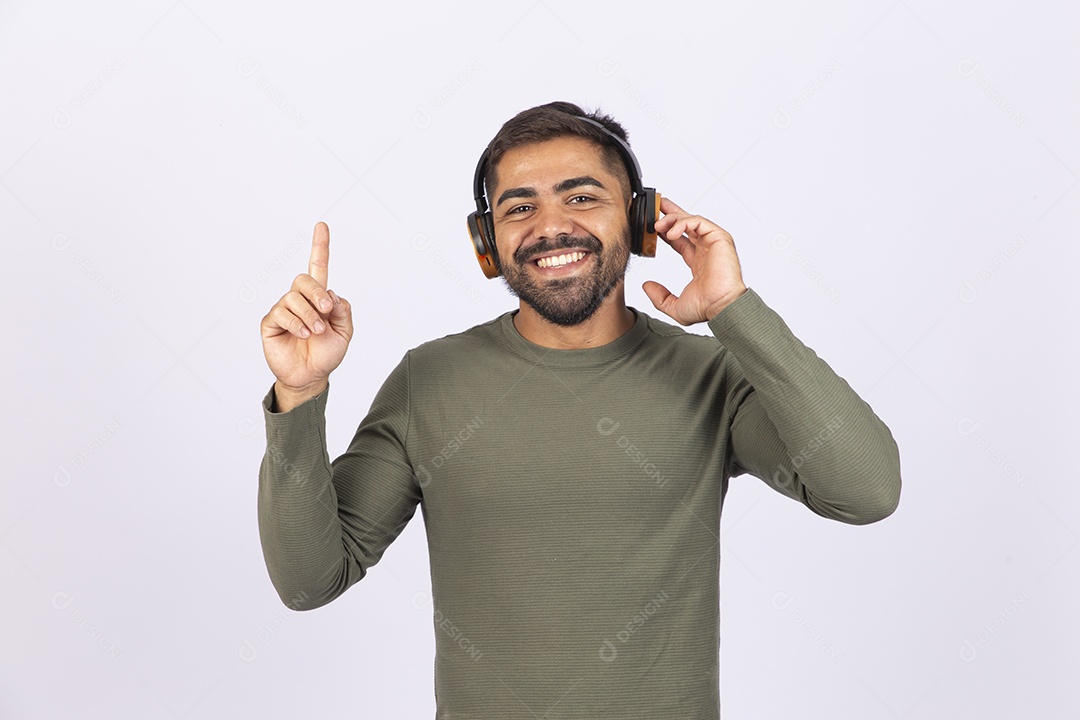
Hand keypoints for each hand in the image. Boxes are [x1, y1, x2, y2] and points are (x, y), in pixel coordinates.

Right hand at [260, 222, 352, 397]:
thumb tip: (331, 294)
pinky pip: (281, 313)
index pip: (319, 267)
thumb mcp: (344, 332)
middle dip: (317, 293)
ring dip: (309, 315)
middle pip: (304, 279)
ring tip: (314, 332)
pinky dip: (295, 323)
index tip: (322, 225)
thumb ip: (343, 311)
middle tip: (327, 312)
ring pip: (294, 297)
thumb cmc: (326, 354)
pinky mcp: (270, 322)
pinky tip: (303, 335)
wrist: (311, 376)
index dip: (320, 246)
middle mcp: (300, 299)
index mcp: (319, 298)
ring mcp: (283, 310)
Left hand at [642, 197, 746, 324]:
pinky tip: (671, 233)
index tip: (653, 227)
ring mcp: (713, 242)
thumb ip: (659, 297)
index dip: (666, 232)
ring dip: (672, 219)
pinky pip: (699, 222)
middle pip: (687, 224)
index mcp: (699, 262)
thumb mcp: (674, 306)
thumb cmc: (707, 307)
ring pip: (691, 220)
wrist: (722, 306)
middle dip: (671, 213)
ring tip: (657, 224)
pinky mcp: (719, 237)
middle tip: (656, 206)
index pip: (681, 240)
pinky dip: (683, 223)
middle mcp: (707, 250)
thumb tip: (647, 286)